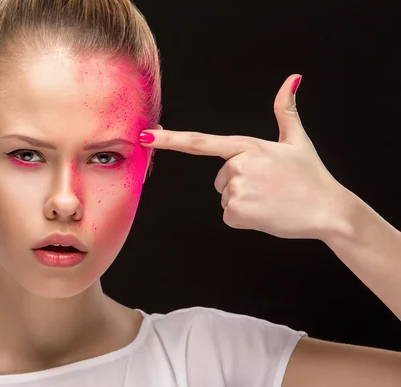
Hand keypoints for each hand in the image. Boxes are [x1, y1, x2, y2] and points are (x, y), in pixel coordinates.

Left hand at [140, 74, 353, 240]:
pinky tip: (266, 213)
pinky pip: (229, 216)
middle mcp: (237, 165)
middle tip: (269, 187)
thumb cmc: (311, 176)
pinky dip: (245, 218)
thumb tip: (292, 79)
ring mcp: (236, 189)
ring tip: (271, 199)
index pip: (200, 142)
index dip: (170, 139)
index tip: (145, 136)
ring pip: (225, 198)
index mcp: (246, 146)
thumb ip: (285, 110)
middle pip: (220, 179)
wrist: (329, 210)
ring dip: (244, 202)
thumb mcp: (296, 140)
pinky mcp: (237, 212)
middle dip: (239, 184)